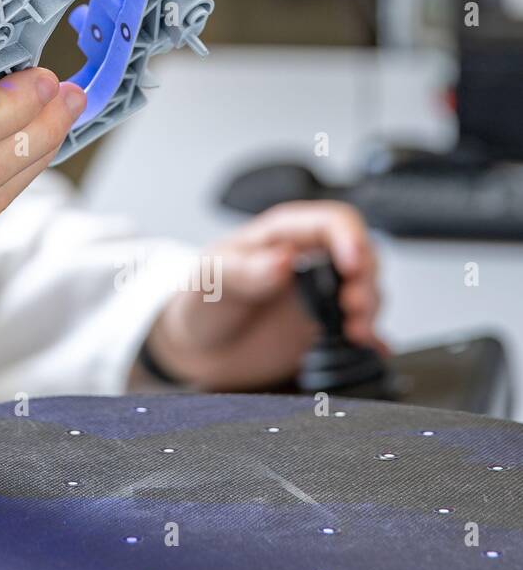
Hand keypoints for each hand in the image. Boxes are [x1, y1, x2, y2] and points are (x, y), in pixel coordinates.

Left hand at [140, 201, 384, 391]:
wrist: (196, 348)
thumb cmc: (201, 299)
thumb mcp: (212, 278)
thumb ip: (246, 270)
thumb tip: (284, 260)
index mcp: (283, 235)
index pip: (332, 221)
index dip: (350, 238)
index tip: (352, 265)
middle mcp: (309, 261)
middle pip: (360, 255)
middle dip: (366, 278)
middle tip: (353, 306)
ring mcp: (321, 296)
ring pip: (365, 290)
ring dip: (370, 309)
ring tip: (355, 331)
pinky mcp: (326, 328)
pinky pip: (360, 327)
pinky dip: (373, 337)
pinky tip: (373, 347)